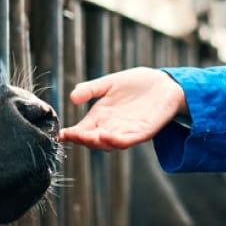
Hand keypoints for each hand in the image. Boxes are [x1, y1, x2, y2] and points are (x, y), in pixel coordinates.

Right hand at [58, 67, 186, 149]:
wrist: (165, 83)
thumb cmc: (137, 84)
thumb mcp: (109, 83)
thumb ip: (91, 89)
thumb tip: (72, 97)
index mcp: (102, 117)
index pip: (83, 129)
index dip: (72, 133)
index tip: (61, 134)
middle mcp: (113, 126)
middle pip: (94, 139)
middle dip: (83, 139)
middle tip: (73, 135)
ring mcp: (128, 130)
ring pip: (110, 142)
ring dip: (99, 142)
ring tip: (89, 137)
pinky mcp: (144, 131)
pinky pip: (130, 139)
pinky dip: (118, 140)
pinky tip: (107, 136)